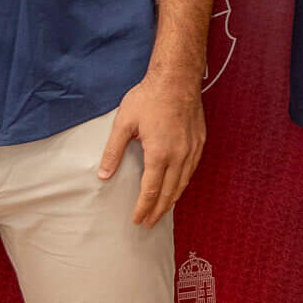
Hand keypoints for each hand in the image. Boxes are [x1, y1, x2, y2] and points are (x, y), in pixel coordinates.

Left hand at [99, 66, 206, 227]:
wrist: (177, 79)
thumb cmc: (149, 98)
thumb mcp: (124, 123)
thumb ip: (113, 151)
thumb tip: (103, 174)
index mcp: (160, 153)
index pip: (151, 190)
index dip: (144, 208)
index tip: (137, 220)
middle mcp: (180, 156)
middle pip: (170, 192)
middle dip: (158, 210)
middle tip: (149, 224)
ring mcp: (192, 149)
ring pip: (183, 183)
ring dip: (172, 200)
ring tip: (162, 211)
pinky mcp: (200, 142)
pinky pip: (192, 170)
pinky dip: (184, 184)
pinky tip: (178, 186)